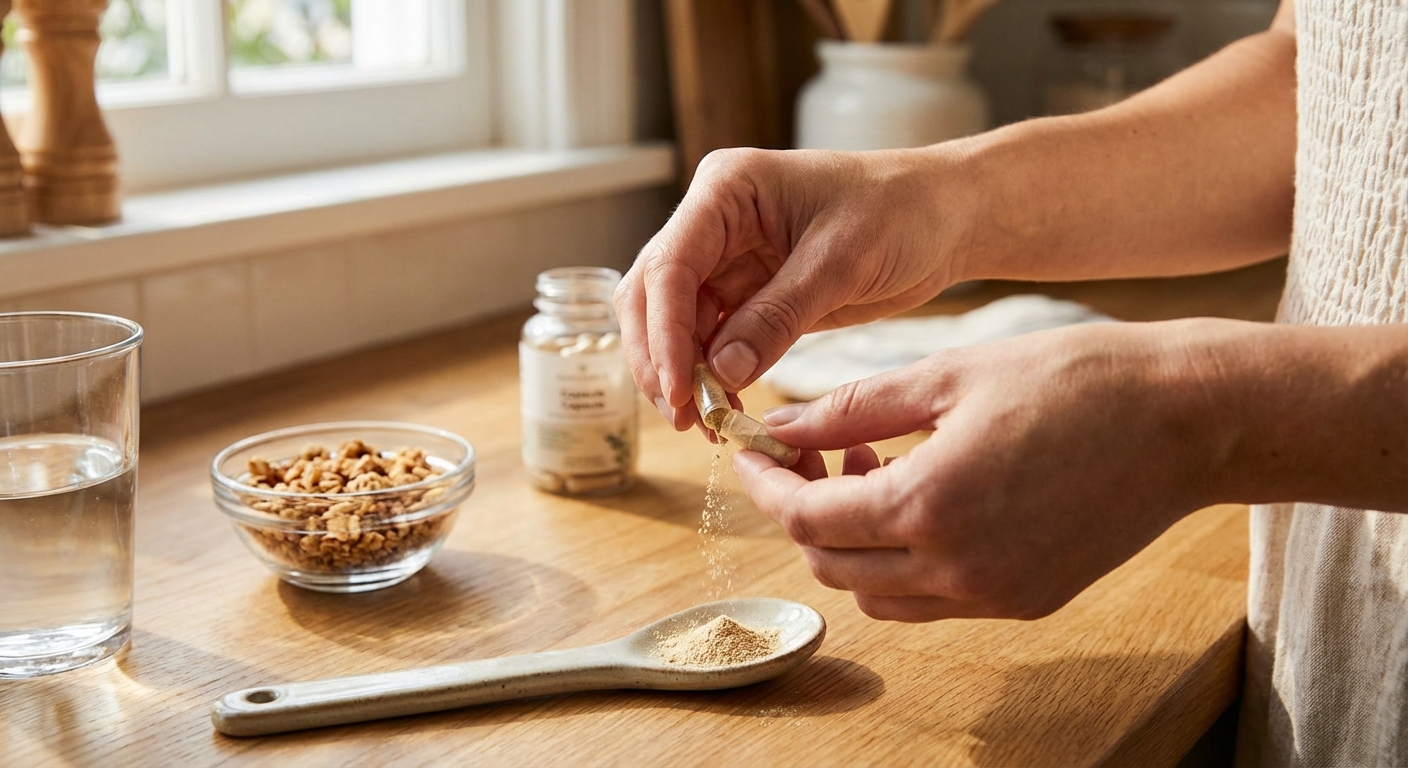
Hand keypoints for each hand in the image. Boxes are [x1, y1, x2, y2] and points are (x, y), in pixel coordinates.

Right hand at [614, 146, 972, 429]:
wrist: (943, 218)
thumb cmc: (901, 213)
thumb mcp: (842, 262)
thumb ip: (778, 316)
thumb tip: (721, 372)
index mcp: (727, 188)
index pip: (671, 264)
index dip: (665, 331)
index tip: (679, 389)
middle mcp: (712, 220)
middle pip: (653, 294)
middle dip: (661, 358)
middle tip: (686, 417)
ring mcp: (725, 258)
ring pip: (673, 323)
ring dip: (682, 373)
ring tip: (709, 424)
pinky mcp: (746, 293)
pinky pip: (710, 339)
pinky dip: (711, 375)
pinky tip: (726, 407)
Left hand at [733, 320, 1224, 621]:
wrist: (1187, 420)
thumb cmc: (1073, 379)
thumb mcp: (946, 376)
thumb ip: (850, 408)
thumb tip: (777, 426)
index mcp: (930, 506)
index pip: (807, 518)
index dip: (765, 485)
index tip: (748, 451)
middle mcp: (957, 570)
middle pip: (833, 565)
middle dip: (801, 510)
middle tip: (810, 449)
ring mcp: (994, 595)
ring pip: (878, 593)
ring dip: (850, 539)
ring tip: (870, 465)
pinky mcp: (1027, 601)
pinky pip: (932, 600)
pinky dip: (901, 560)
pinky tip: (920, 496)